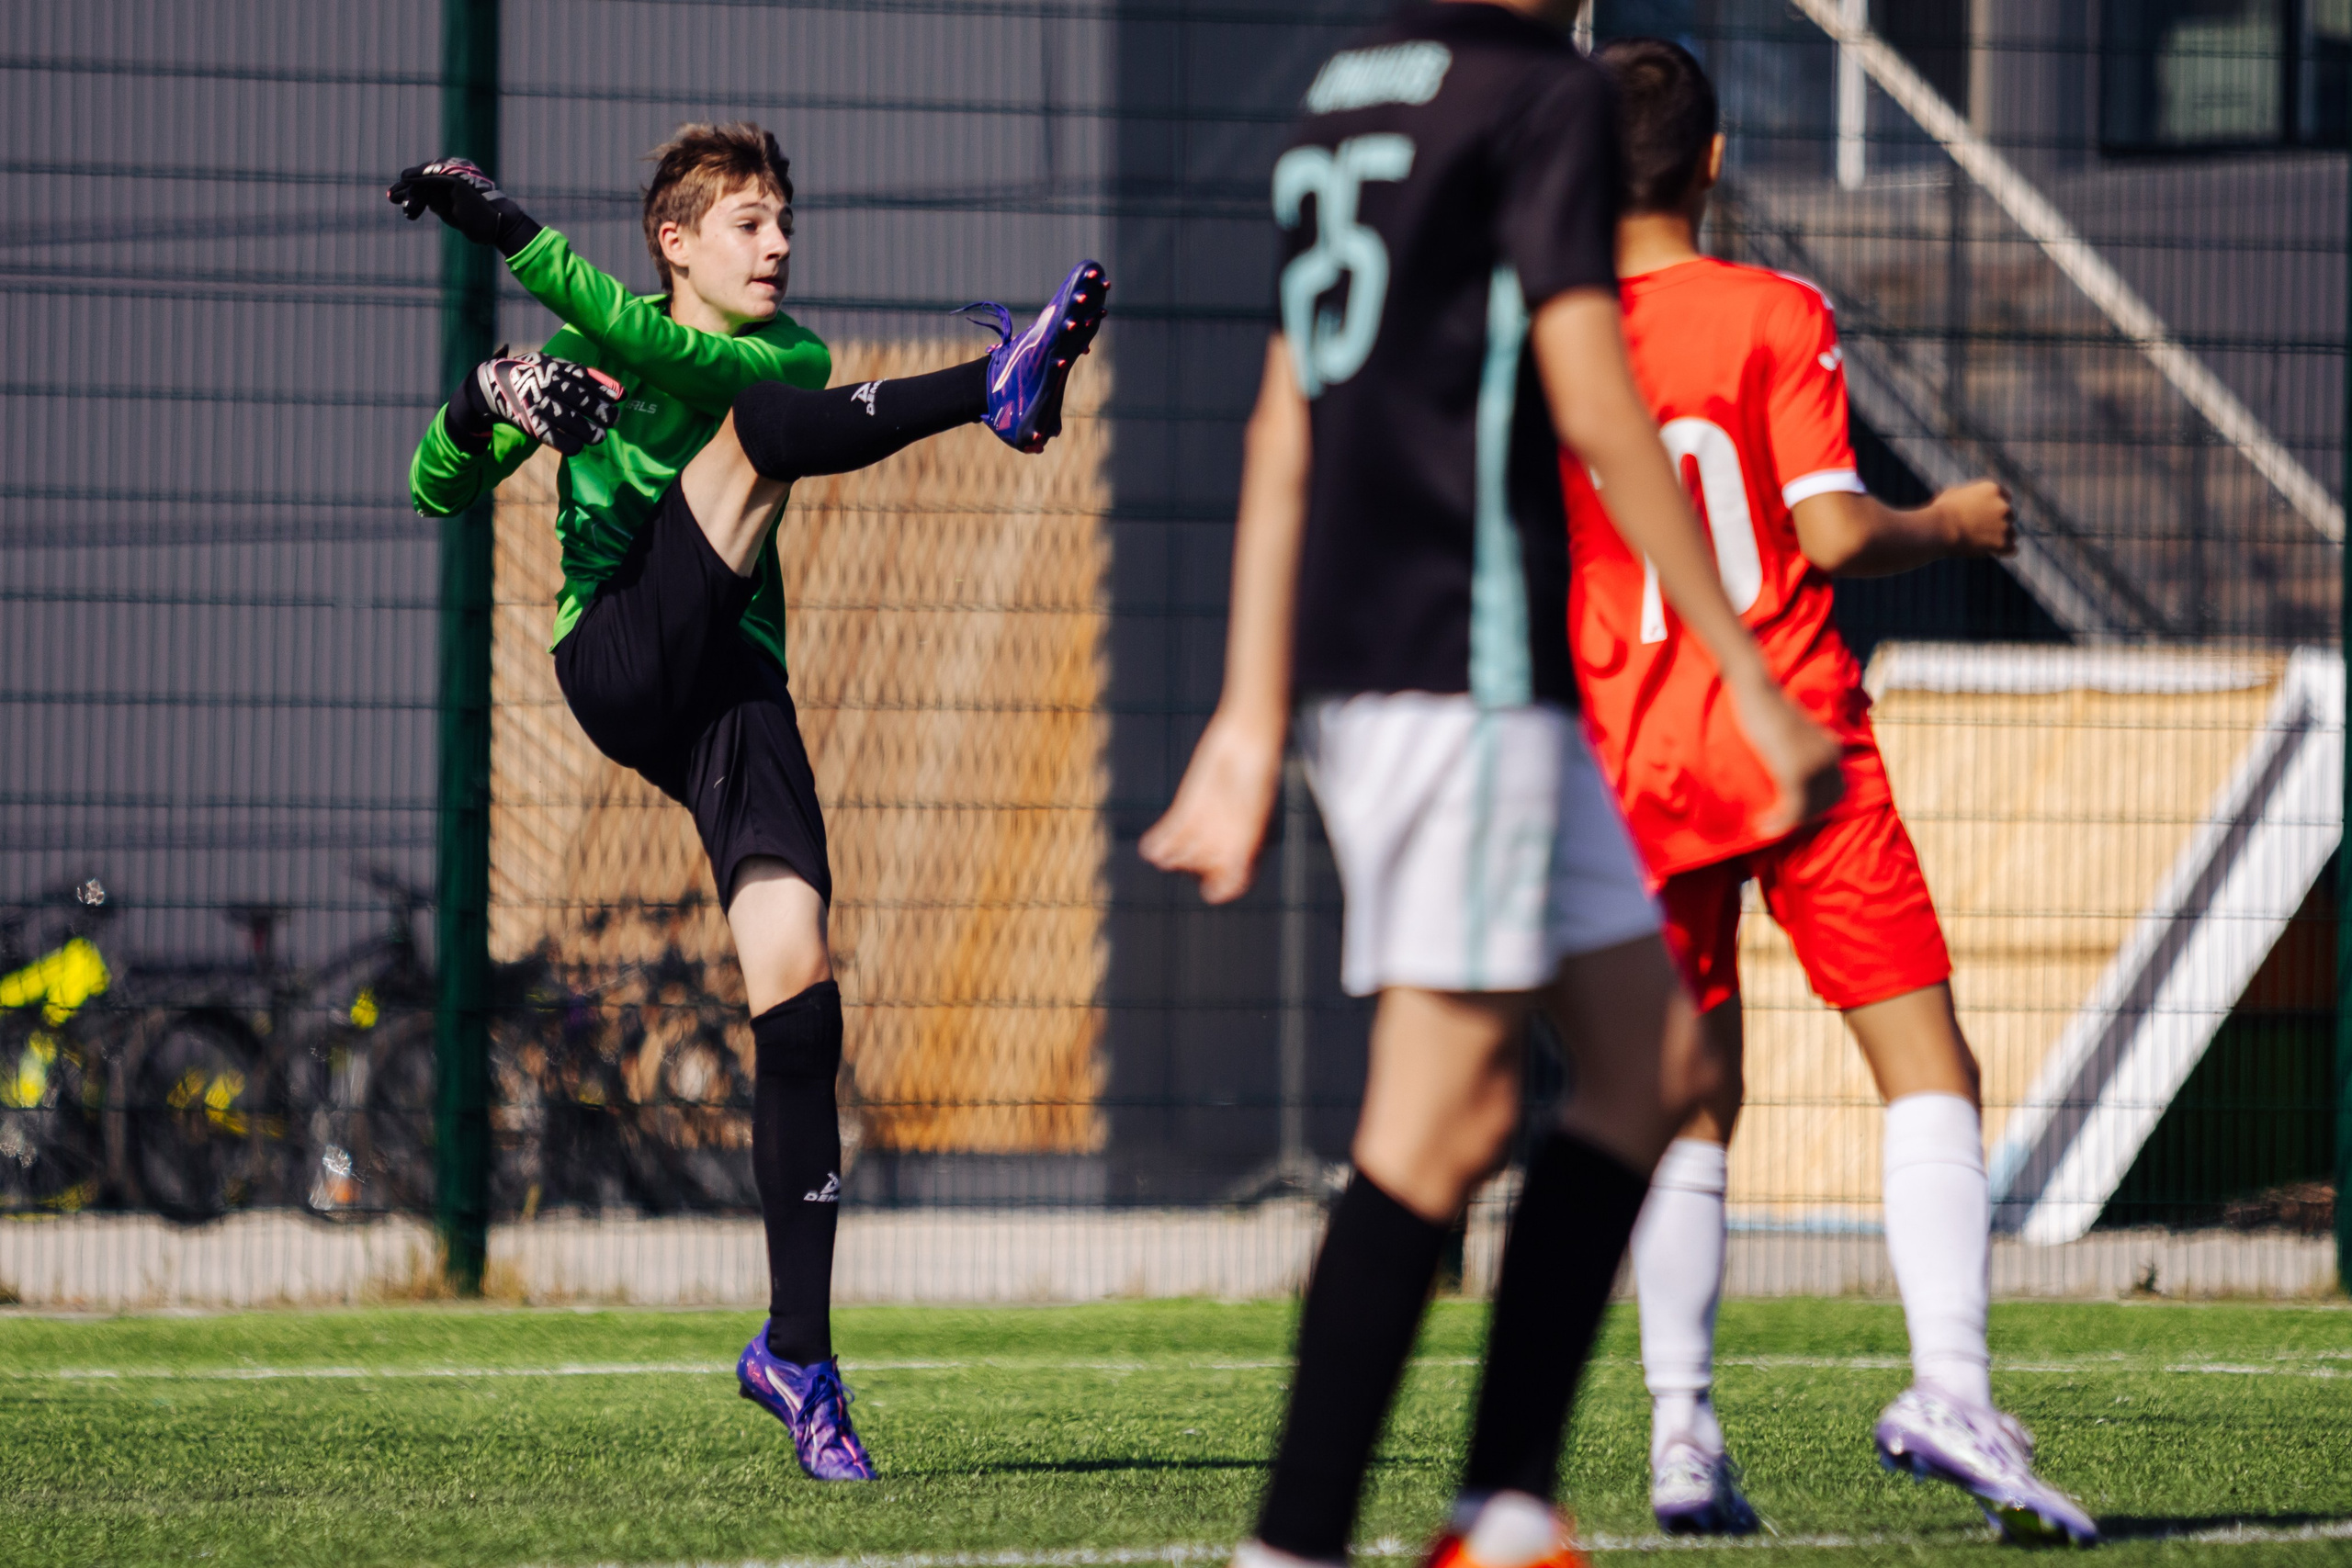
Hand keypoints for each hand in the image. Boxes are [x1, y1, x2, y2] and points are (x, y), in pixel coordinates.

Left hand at [388, 158, 540, 256]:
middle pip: (425, 178)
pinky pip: (433, 179)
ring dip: (411, 191)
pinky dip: (418, 180)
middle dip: (407, 189)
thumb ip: (435, 202)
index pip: (428, 183)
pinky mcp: (456, 179)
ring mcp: (457, 174)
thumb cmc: (476, 222)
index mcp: (454, 179)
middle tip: (392, 197)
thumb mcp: (450, 211)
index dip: (411, 189)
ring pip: (426, 180)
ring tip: (400, 201)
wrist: (494, 226)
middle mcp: (455, 172)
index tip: (395, 197)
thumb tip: (419, 198)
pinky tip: (406, 180)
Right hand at [457, 351, 623, 456]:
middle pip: (575, 397)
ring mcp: (534, 402)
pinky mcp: (527, 421)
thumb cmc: (534, 375)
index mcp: (551, 366)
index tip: (621, 397)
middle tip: (614, 420)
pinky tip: (578, 447)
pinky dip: (565, 442)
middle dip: (597, 409)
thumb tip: (621, 392)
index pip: (581, 376)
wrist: (492, 385)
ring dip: (585, 430)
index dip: (602, 387)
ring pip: (564, 417)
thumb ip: (583, 376)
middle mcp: (542, 382)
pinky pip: (548, 434)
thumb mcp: (553, 366)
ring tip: (601, 437)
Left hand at [1139, 711, 1284, 903]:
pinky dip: (1159, 843)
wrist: (1247, 739)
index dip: (1224, 890)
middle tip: (1189, 857)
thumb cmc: (1258, 777)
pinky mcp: (1188, 809)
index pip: (1236, 882)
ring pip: (1184, 854)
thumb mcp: (1254, 816)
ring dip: (1173, 858)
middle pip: (1205, 868)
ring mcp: (1206, 824)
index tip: (1210, 889)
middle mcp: (1227, 839)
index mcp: (1249, 846)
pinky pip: (1171, 833)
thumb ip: (1243, 849)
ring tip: (1163, 856)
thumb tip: (1231, 883)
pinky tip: (1149, 848)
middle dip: (1195, 867)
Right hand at [1726, 671, 1844, 838]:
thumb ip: (1803, 744)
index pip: (1835, 790)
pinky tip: (1761, 825)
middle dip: (1801, 818)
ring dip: (1786, 824)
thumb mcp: (1794, 727)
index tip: (1789, 812)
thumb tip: (1792, 760)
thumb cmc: (1767, 704)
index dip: (1815, 807)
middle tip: (1774, 822)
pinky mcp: (1794, 774)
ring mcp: (1814, 766)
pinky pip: (1792, 810)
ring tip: (1763, 825)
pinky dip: (1778, 823)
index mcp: (1833, 748)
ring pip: (1807, 811)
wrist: (1756, 689)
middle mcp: (1830, 758)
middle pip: (1824, 804)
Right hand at [1939, 478, 2014, 556]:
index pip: (2005, 498)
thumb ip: (1968, 495)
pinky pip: (2012, 550)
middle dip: (1997, 524)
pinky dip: (2003, 552)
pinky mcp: (2002, 543)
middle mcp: (2003, 506)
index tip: (1985, 516)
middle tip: (1978, 532)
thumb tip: (1967, 498)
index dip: (1994, 508)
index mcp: (1993, 489)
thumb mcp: (1952, 494)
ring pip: (2011, 534)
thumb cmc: (1940, 512)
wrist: (1938, 529)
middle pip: (2009, 517)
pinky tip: (1992, 552)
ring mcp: (2005, 525)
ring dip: (2000, 538)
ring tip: (1980, 543)